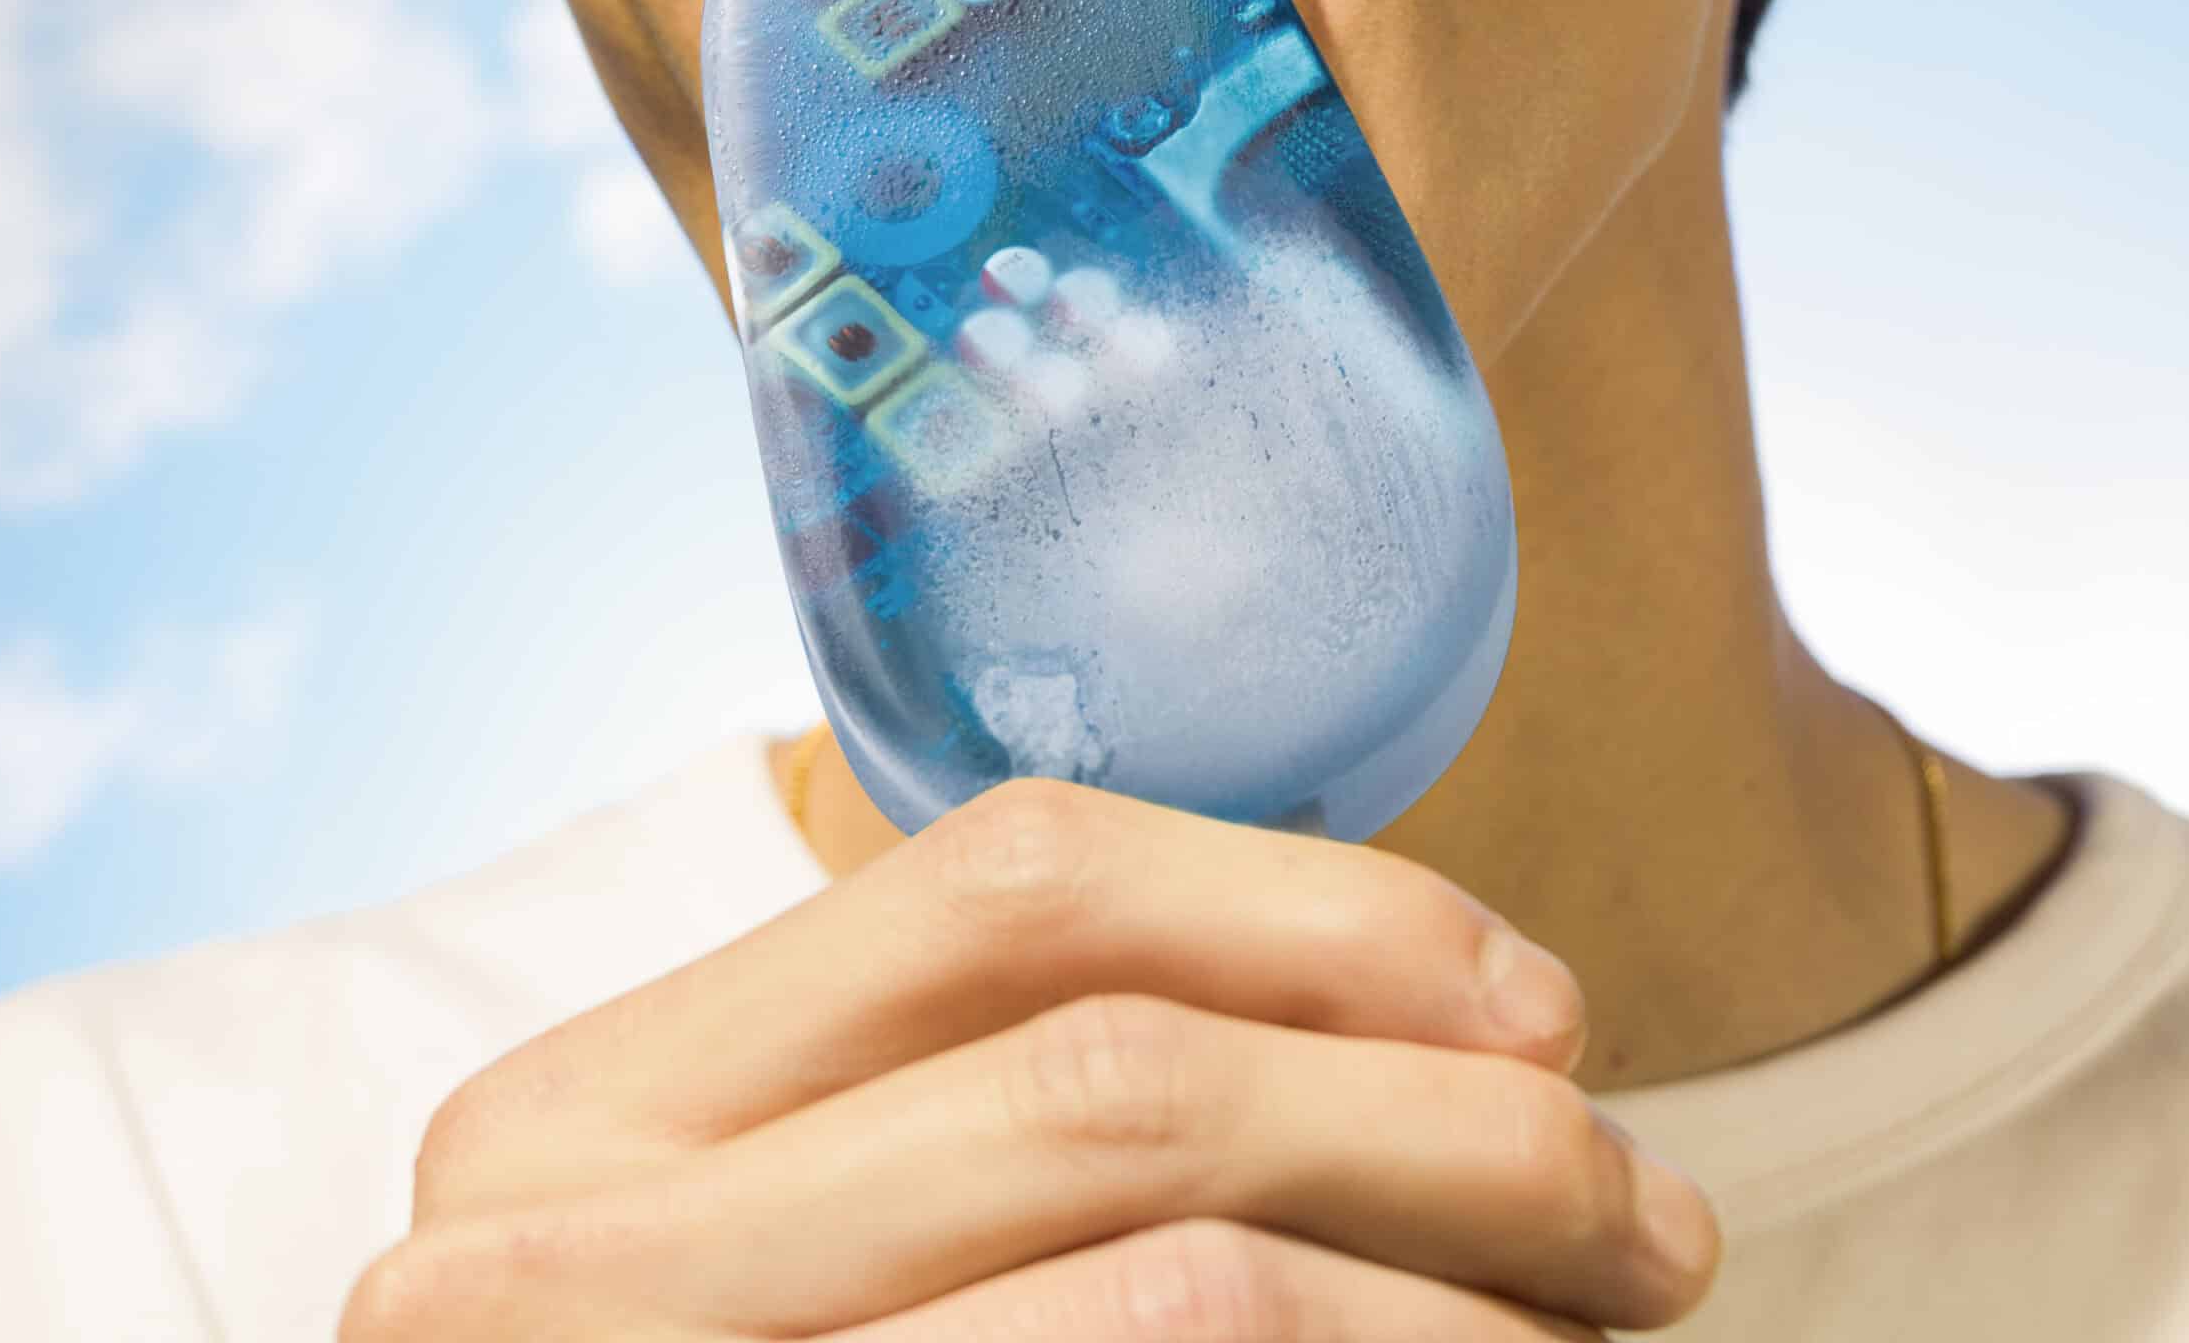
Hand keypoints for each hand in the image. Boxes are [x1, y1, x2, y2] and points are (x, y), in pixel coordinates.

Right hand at [339, 775, 1722, 1339]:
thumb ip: (1014, 1136)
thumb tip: (1480, 1033)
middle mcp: (542, 1268)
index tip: (1529, 1004)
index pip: (1004, 890)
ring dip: (1465, 1311)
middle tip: (1646, 1211)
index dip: (1316, 915)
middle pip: (1120, 1081)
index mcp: (576, 1124)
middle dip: (1451, 1130)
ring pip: (1188, 1291)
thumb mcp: (813, 1268)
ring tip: (1598, 1338)